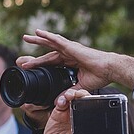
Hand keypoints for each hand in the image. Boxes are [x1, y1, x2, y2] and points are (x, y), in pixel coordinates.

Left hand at [17, 28, 133, 94]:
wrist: (109, 70)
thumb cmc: (99, 76)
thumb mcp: (79, 86)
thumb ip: (68, 91)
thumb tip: (58, 100)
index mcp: (70, 62)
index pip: (51, 62)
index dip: (39, 64)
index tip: (28, 67)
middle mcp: (68, 54)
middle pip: (48, 51)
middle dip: (36, 50)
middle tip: (24, 47)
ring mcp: (69, 49)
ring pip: (50, 43)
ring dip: (38, 40)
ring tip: (26, 37)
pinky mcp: (72, 47)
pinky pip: (57, 40)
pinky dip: (47, 36)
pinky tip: (38, 33)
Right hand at [37, 89, 91, 133]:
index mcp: (86, 127)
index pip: (92, 111)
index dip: (91, 104)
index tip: (89, 101)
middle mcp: (79, 119)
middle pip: (82, 102)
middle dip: (81, 95)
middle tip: (78, 95)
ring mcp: (68, 116)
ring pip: (71, 100)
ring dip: (70, 95)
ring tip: (68, 96)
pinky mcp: (58, 115)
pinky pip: (60, 104)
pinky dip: (61, 100)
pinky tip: (60, 102)